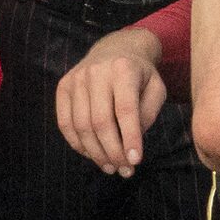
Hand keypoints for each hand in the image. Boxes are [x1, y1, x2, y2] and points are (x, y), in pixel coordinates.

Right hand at [56, 27, 167, 174]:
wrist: (115, 49)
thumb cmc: (140, 75)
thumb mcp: (156, 88)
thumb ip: (148, 114)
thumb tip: (130, 144)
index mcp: (123, 69)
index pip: (125, 109)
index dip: (130, 138)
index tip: (136, 161)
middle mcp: (96, 72)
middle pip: (100, 121)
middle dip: (112, 151)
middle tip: (124, 170)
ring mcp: (76, 78)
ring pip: (81, 125)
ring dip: (95, 153)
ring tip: (111, 167)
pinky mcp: (63, 86)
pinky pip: (65, 123)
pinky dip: (77, 144)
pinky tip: (92, 155)